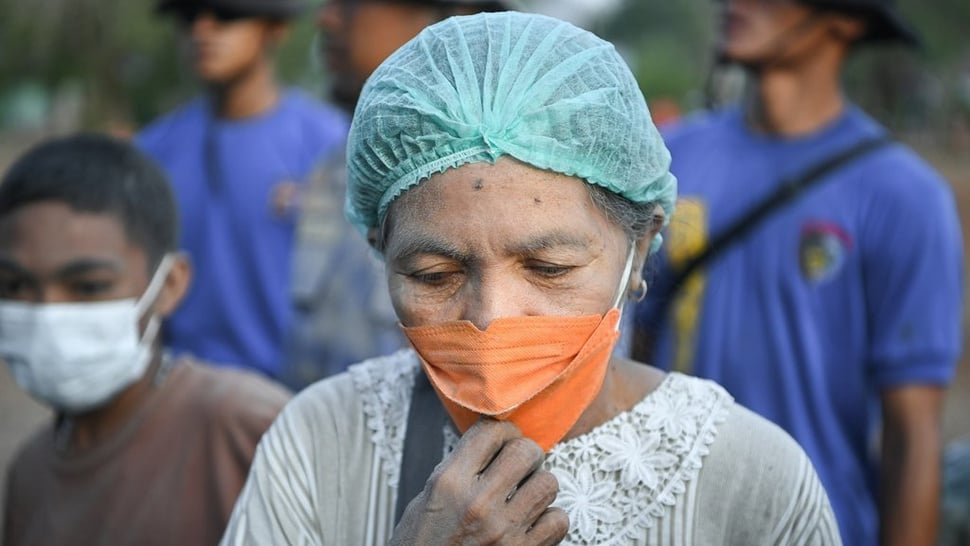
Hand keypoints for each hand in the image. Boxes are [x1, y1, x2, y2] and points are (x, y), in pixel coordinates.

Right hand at [390, 418, 568, 544]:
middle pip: (525, 451)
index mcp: (449, 483)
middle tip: (521, 463)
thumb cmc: (423, 544)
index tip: (504, 439)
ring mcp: (503, 531)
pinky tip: (533, 522)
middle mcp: (477, 504)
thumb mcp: (428, 499)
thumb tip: (492, 444)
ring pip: (547, 483)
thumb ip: (459, 469)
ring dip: (539, 486)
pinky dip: (550, 519)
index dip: (502, 431)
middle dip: (527, 453)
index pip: (491, 431)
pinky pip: (558, 520)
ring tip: (526, 495)